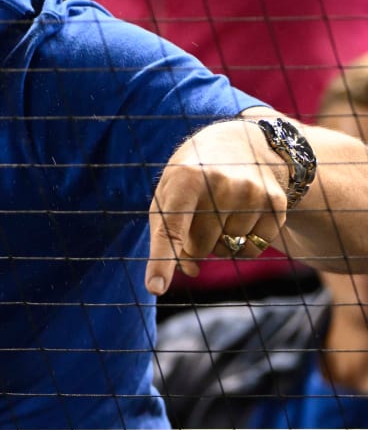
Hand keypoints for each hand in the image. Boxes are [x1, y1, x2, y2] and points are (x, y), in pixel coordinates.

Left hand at [145, 116, 288, 294]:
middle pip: (200, 247)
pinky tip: (241, 216)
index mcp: (186, 178)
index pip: (171, 229)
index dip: (161, 260)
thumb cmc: (193, 173)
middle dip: (194, 243)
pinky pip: (253, 249)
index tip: (154, 287)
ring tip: (220, 209)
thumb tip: (188, 271)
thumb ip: (168, 232)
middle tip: (197, 214)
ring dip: (219, 242)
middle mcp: (220, 184)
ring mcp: (252, 194)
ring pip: (227, 251)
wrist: (243, 142)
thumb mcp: (170, 190)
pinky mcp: (275, 204)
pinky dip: (243, 243)